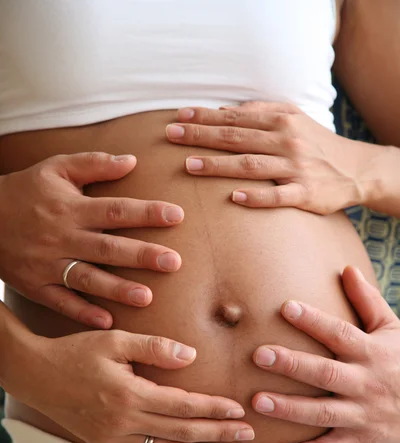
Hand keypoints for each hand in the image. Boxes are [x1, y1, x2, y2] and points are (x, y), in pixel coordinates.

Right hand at [0, 152, 182, 328]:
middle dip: (141, 255)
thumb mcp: (54, 168)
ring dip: (116, 290)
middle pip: (107, 248)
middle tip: (174, 263)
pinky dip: (82, 313)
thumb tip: (131, 160)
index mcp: (70, 209)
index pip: (115, 210)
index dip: (146, 213)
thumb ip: (93, 164)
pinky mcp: (35, 286)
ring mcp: (47, 264)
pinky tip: (107, 323)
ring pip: (87, 278)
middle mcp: (61, 237)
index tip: (177, 216)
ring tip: (147, 298)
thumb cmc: (24, 191)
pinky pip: (60, 302)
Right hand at [4, 329, 252, 442]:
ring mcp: (113, 439)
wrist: (36, 375)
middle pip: (181, 433)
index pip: (183, 406)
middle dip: (217, 434)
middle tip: (246, 436)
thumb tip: (191, 357)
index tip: (237, 411)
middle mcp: (124, 422)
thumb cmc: (75, 353)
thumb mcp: (115, 341)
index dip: (214, 409)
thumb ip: (155, 348)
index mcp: (130, 394)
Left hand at [166, 102, 379, 213]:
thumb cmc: (316, 144)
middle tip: (171, 136)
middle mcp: (286, 142)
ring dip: (219, 166)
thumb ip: (261, 111)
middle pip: (236, 138)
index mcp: (281, 121)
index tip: (178, 117)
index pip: (235, 117)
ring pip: (251, 166)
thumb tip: (223, 110)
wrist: (355, 170)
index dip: (205, 117)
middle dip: (201, 136)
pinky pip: (276, 196)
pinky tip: (233, 197)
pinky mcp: (304, 194)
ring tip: (190, 166)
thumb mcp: (294, 118)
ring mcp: (295, 168)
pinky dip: (255, 197)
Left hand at [250, 265, 399, 442]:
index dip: (313, 320)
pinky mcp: (357, 442)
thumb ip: (368, 302)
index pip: (339, 333)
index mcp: (369, 353)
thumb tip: (347, 269)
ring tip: (258, 401)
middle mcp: (363, 383)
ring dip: (289, 408)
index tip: (286, 307)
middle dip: (292, 364)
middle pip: (325, 372)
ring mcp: (360, 415)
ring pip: (321, 412)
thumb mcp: (392, 331)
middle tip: (259, 354)